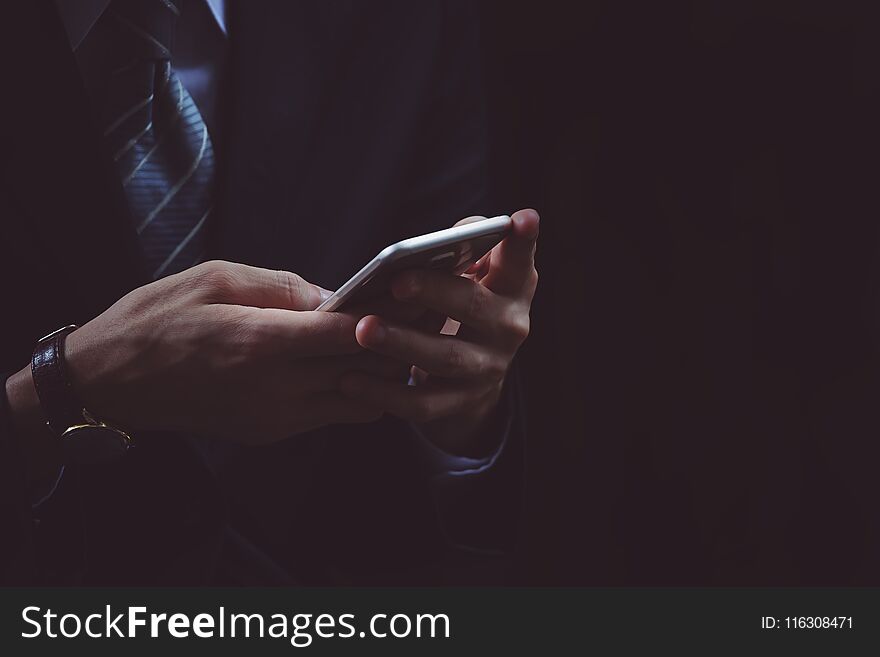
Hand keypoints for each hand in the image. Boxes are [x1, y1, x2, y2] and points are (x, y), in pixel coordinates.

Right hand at [58, 261, 397, 442]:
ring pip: (359, 402)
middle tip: (419, 316)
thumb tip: (334, 297)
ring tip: (387, 340)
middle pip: (364, 371)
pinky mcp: (270, 433)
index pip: (348, 334)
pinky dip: (353, 392)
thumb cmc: (155, 320)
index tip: (411, 295)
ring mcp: (274, 418)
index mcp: (259, 342)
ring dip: (380, 374)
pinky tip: (350, 364)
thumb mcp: (214, 279)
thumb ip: (282, 287)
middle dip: (397, 343)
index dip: (388, 314)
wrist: (110, 383)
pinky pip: (332, 416)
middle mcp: (273, 389)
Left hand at [339, 209, 539, 455]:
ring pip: (444, 357)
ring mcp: (486, 369)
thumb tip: (443, 237)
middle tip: (396, 282)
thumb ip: (463, 245)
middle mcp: (508, 328)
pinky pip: (421, 403)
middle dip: (434, 293)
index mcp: (513, 289)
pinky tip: (349, 379)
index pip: (519, 261)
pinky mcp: (460, 403)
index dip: (523, 242)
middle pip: (474, 307)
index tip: (523, 219)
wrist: (473, 375)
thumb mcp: (475, 274)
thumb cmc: (464, 303)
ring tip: (363, 329)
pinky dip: (384, 393)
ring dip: (402, 343)